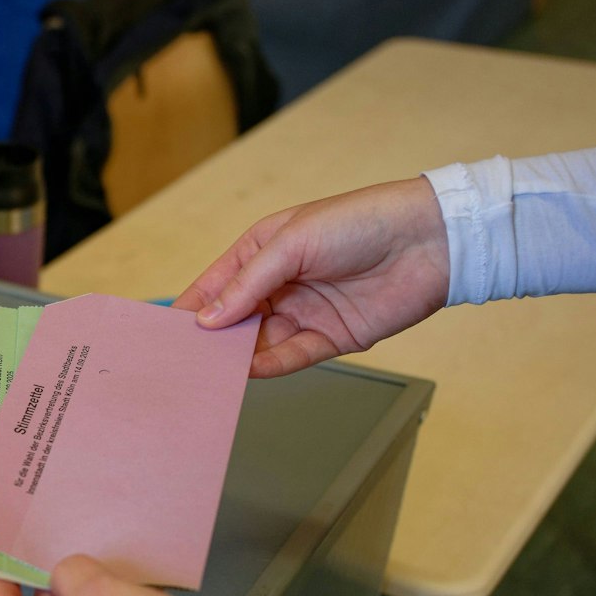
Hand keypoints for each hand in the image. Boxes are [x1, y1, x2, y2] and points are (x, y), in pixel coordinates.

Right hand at [173, 177, 449, 377]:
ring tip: (210, 374)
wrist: (430, 241)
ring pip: (259, 342)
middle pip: (235, 319)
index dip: (192, 307)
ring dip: (236, 358)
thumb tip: (210, 320)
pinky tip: (248, 373)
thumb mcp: (293, 242)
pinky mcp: (331, 337)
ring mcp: (305, 312)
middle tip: (183, 361)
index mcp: (264, 250)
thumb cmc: (361, 222)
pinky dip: (269, 367)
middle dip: (211, 340)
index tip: (165, 333)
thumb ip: (249, 283)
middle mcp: (281, 284)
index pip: (217, 284)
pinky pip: (292, 356)